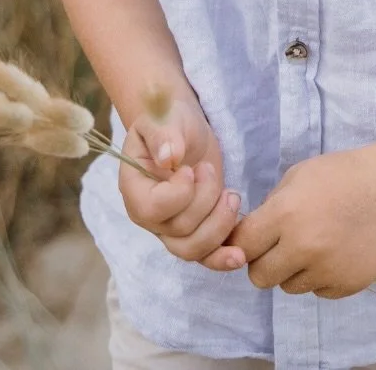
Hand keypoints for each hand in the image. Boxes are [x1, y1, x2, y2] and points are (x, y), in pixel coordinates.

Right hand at [119, 86, 244, 271]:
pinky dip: (223, 257)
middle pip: (178, 231)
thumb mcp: (164, 117)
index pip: (153, 209)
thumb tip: (169, 159)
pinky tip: (240, 253)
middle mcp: (150, 216)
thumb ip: (164, 135)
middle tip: (210, 170)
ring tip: (232, 194)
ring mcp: (172, 228)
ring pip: (193, 249)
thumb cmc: (169, 119)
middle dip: (205, 201)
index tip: (192, 168)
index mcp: (134, 189)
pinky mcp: (196, 230)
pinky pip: (206, 256)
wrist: (183, 128)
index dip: (179, 194)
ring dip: (219, 225)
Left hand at [226, 142, 375, 298]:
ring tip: (317, 243)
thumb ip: (273, 205)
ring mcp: (327, 271)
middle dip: (264, 261)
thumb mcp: (300, 175)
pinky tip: (338, 250)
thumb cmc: (346, 173)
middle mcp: (303, 248)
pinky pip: (318, 290)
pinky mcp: (347, 286)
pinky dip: (321, 276)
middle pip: (259, 277)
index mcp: (286, 214)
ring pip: (289, 287)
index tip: (250, 239)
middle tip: (281, 246)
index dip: (242, 242)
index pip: (242, 246)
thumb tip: (252, 233)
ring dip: (294, 270)